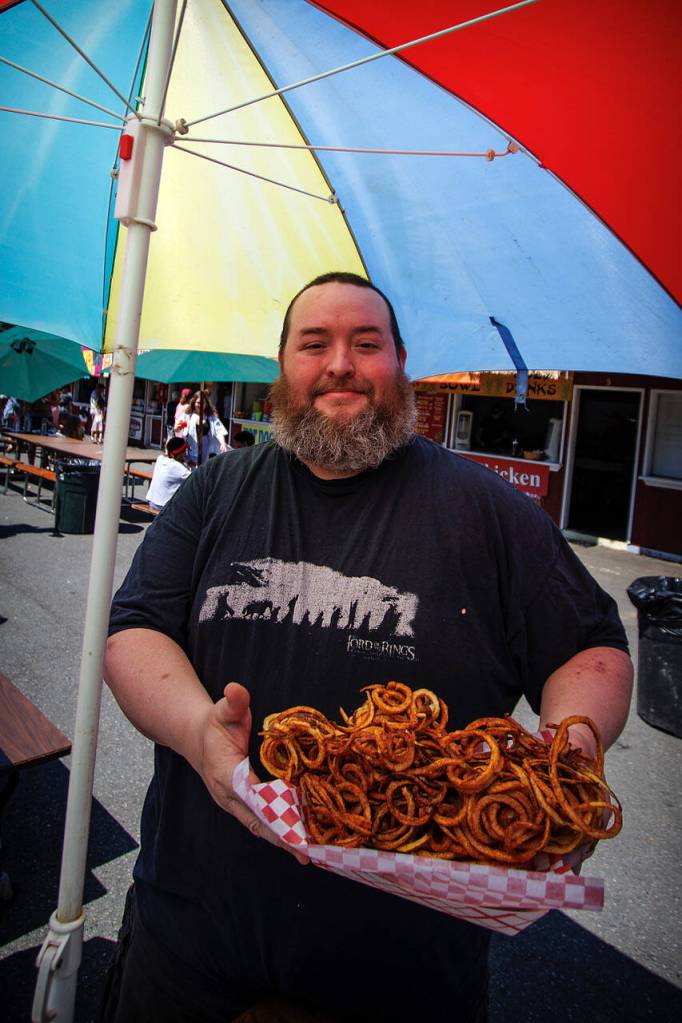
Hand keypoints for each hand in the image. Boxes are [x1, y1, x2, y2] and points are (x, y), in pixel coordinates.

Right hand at [193, 682, 307, 863]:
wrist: (196, 737)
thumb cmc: (215, 723)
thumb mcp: (223, 710)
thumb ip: (233, 702)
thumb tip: (236, 689)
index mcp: (225, 773)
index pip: (250, 794)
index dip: (270, 808)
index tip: (290, 822)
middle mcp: (229, 795)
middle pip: (257, 820)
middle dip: (282, 835)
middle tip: (307, 850)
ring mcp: (234, 804)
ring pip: (259, 827)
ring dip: (282, 840)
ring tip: (308, 854)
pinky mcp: (241, 806)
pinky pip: (260, 823)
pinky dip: (278, 833)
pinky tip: (298, 841)